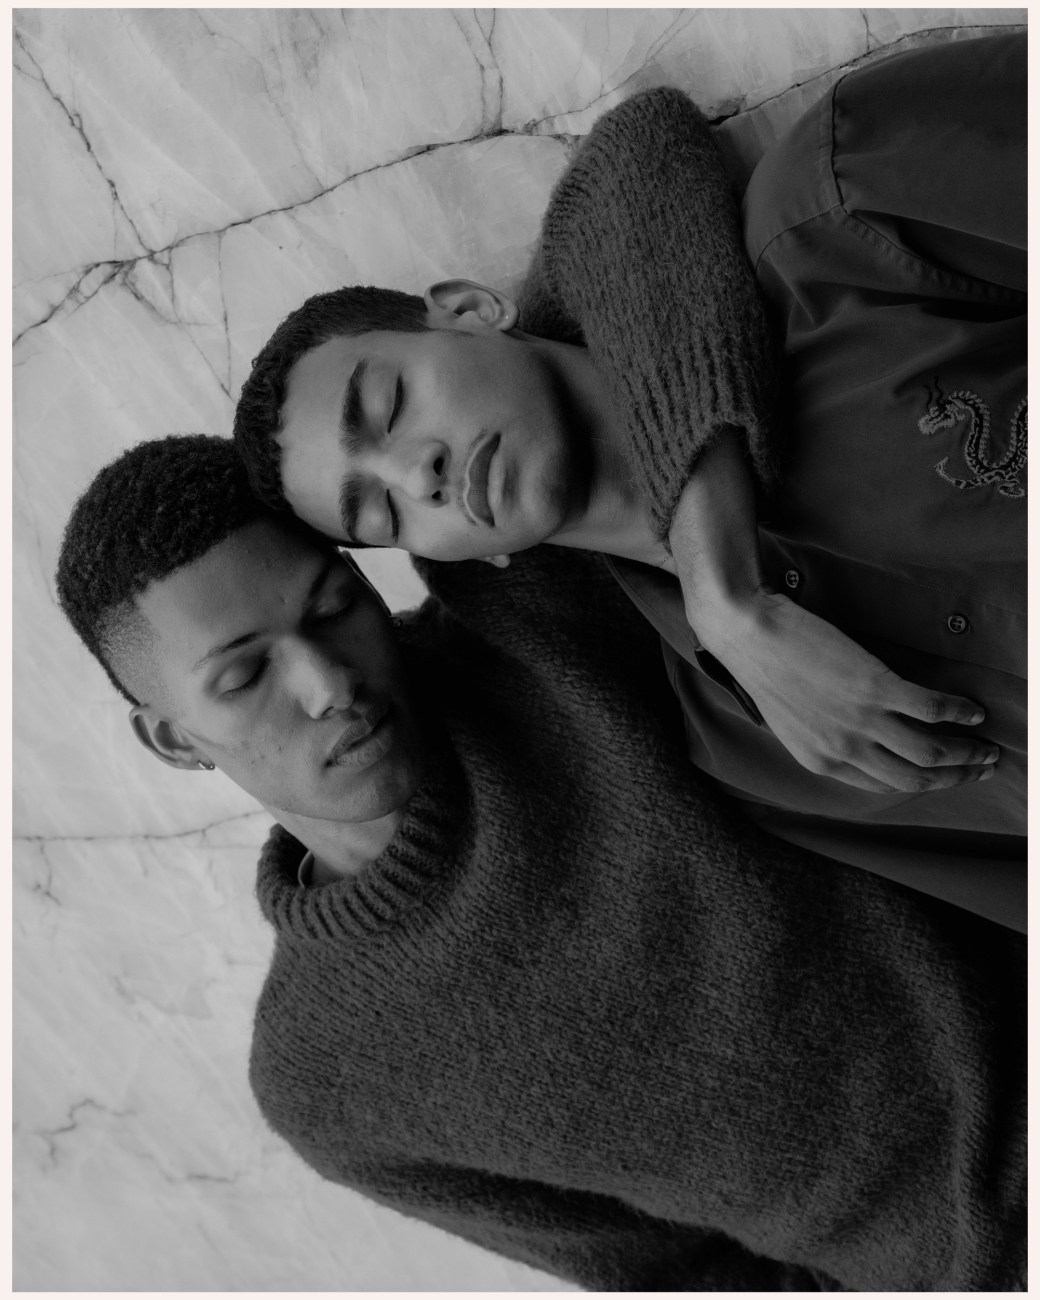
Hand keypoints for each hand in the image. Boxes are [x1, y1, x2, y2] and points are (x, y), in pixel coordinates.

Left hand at [698, 590, 996, 792]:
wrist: (746, 632)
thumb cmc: (764, 667)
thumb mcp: (789, 720)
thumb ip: (823, 737)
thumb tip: (859, 738)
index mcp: (822, 761)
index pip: (885, 785)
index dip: (923, 784)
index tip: (946, 777)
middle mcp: (844, 748)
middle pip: (916, 777)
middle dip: (957, 777)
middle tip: (984, 768)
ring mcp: (861, 719)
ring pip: (931, 752)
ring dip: (968, 753)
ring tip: (989, 746)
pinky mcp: (874, 686)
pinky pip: (931, 709)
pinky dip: (960, 712)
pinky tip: (974, 710)